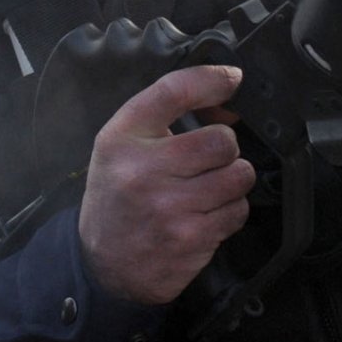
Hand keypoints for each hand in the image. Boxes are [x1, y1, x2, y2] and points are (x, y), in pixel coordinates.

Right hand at [77, 65, 254, 304]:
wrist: (104, 263)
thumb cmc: (118, 195)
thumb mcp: (123, 144)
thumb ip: (165, 117)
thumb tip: (228, 107)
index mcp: (122, 139)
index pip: (174, 91)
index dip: (211, 79)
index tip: (232, 78)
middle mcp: (144, 170)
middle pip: (221, 140)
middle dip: (224, 148)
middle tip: (208, 160)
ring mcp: (170, 208)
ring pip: (238, 177)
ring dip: (231, 181)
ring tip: (207, 188)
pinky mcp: (192, 239)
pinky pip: (237, 212)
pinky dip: (229, 211)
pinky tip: (204, 214)